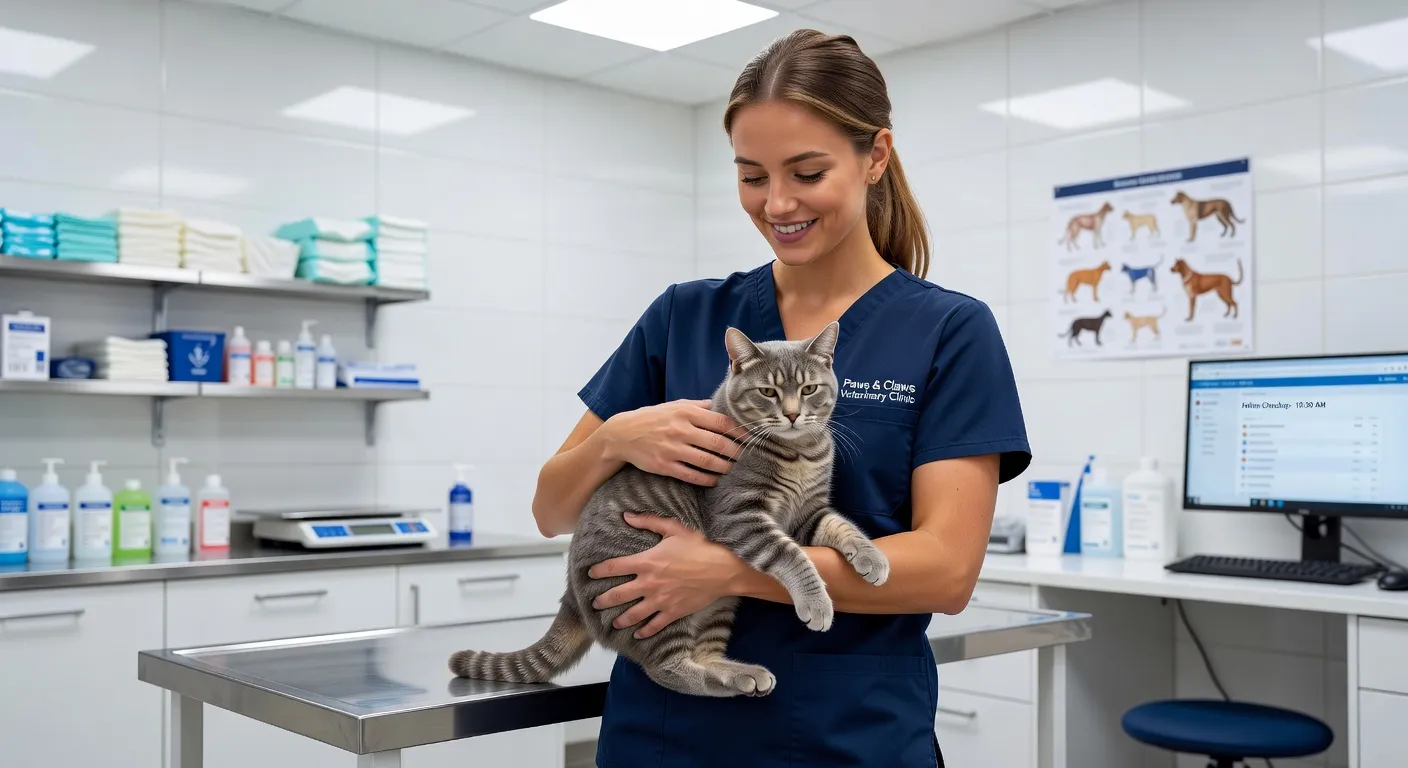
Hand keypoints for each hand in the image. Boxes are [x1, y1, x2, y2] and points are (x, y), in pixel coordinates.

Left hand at [588, 512, 746, 638]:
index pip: (614, 567)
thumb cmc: (699, 547)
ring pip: (633, 614)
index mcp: (646, 562)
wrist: (723, 569)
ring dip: (620, 619)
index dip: (599, 571)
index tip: (590, 573)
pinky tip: (639, 634)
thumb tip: (626, 515)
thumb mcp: (674, 528)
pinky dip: (645, 631)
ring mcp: (660, 600)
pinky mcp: (672, 612)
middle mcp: (649, 583)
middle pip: (618, 595)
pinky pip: (654, 625)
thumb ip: (648, 522)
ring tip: (613, 622)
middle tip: (595, 603)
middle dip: (603, 600)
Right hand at [600, 399, 741, 485]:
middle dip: (735, 452)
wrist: (622, 434)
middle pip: (717, 443)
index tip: (749, 438)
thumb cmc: (651, 418)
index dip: (738, 431)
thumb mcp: (673, 405)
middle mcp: (680, 429)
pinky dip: (706, 479)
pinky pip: (691, 475)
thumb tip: (718, 405)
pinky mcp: (664, 465)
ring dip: (723, 467)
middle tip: (744, 457)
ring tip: (731, 469)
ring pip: (706, 461)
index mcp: (685, 412)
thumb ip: (696, 406)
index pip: (720, 422)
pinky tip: (714, 480)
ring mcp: (672, 449)